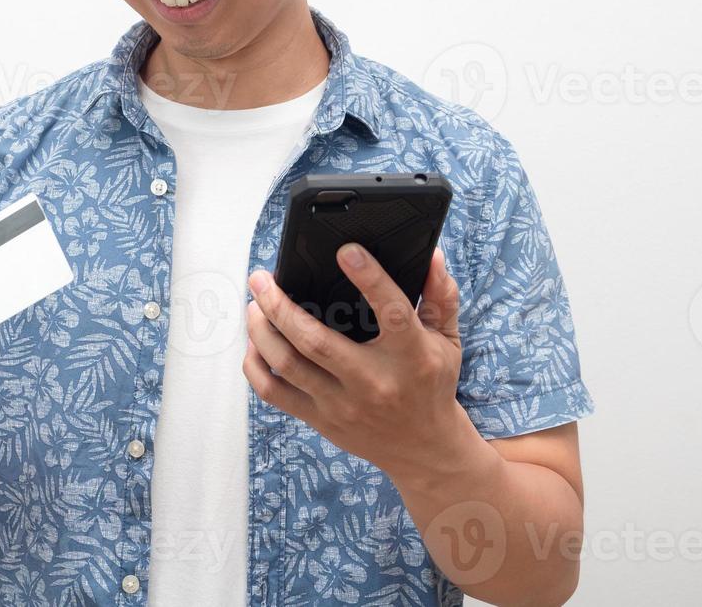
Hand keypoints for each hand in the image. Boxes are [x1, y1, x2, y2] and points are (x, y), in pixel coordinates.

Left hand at [242, 244, 463, 477]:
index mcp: (410, 357)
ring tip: (254, 304)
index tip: (346, 252)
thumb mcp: (447, 340)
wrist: (424, 450)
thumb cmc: (432, 385)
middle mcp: (373, 382)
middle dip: (279, 305)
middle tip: (261, 278)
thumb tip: (431, 257)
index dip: (369, 279)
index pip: (391, 313)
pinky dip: (255, 365)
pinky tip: (255, 342)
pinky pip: (274, 393)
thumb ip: (441, 296)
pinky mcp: (321, 420)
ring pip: (287, 364)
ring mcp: (342, 405)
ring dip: (261, 330)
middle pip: (315, 341)